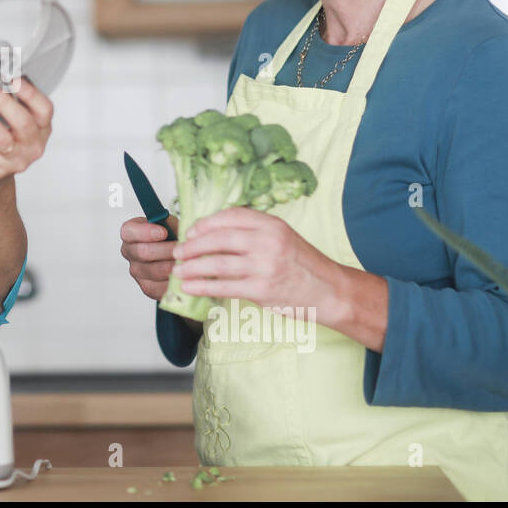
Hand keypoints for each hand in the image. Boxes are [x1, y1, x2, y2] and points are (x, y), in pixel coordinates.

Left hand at [0, 78, 52, 179]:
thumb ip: (11, 99)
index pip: (44, 109)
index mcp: (42, 127)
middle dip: (3, 103)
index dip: (30, 93)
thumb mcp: (14, 118)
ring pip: (3, 139)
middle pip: (23, 123)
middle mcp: (34, 144)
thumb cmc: (4, 135)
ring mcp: (17, 159)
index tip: (13, 78)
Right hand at [120, 216, 179, 300]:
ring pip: (155, 271)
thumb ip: (170, 224)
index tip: (163, 232)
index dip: (145, 232)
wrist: (178, 255)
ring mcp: (137, 272)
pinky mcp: (147, 287)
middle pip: (143, 252)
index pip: (129, 232)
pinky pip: (160, 287)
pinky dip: (175, 281)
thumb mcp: (171, 224)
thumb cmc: (171, 236)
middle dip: (166, 250)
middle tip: (182, 249)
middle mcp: (130, 252)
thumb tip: (178, 228)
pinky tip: (187, 275)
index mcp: (130, 233)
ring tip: (189, 262)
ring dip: (174, 266)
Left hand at [170, 207, 339, 313]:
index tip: (191, 232)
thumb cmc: (302, 264)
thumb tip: (212, 232)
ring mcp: (264, 266)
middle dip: (192, 246)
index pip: (230, 216)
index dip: (205, 223)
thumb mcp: (282, 236)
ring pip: (216, 263)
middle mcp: (267, 242)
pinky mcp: (261, 290)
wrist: (330, 291)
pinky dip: (202, 286)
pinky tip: (190, 287)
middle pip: (218, 238)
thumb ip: (253, 231)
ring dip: (191, 267)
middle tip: (177, 252)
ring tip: (178, 271)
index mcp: (271, 224)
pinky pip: (223, 286)